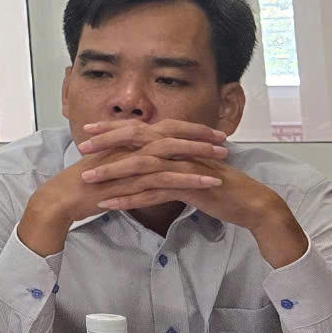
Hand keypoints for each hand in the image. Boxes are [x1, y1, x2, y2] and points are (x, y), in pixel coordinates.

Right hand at [22, 121, 227, 251]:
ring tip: (224, 159)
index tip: (207, 131)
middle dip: (199, 136)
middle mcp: (129, 146)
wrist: (61, 198)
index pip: (160, 128)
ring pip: (172, 154)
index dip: (186, 128)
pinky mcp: (132, 181)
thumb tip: (141, 160)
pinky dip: (190, 178)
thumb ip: (124, 159)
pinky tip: (209, 182)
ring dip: (200, 155)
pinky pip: (167, 178)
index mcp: (124, 141)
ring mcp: (131, 162)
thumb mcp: (106, 165)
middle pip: (171, 134)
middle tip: (223, 139)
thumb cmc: (81, 185)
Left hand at [77, 122, 300, 262]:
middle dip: (106, 143)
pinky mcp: (189, 187)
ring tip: (87, 179)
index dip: (113, 128)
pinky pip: (154, 192)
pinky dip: (129, 198)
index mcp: (178, 142)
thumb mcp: (189, 167)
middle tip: (80, 147)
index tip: (88, 130)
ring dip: (112, 172)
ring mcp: (184, 167)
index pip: (140, 129)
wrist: (251, 203)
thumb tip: (144, 157)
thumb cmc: (218, 186)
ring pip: (141, 166)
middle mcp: (179, 149)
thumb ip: (168, 160)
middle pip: (136, 140)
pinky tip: (110, 205)